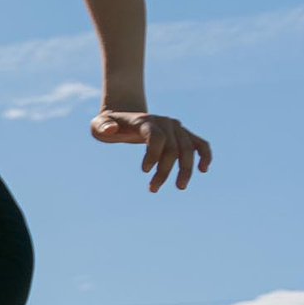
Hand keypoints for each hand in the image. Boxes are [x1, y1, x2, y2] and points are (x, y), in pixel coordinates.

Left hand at [90, 109, 211, 190]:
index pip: (156, 136)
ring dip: (185, 169)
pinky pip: (200, 143)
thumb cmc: (109, 124)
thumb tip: (111, 130)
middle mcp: (164, 122)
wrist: (124, 115)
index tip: (144, 170)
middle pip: (173, 147)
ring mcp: (176, 127)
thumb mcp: (98, 125)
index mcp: (145, 120)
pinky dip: (205, 155)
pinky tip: (203, 170)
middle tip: (153, 188)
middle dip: (165, 170)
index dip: (153, 154)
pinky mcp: (182, 134)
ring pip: (188, 149)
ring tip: (179, 187)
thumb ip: (101, 127)